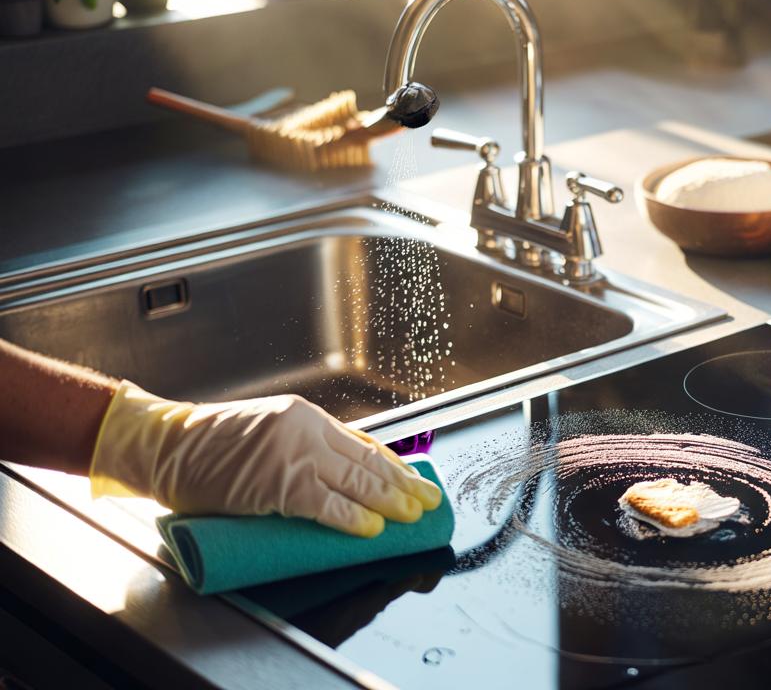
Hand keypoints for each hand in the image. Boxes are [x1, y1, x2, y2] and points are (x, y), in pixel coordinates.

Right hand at [90, 382, 442, 536]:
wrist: (166, 446)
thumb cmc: (211, 445)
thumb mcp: (268, 433)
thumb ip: (304, 447)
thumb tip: (344, 473)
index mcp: (306, 417)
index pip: (363, 444)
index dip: (394, 466)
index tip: (417, 480)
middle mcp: (306, 430)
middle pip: (367, 463)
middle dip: (403, 484)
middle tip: (429, 501)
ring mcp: (293, 456)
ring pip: (355, 482)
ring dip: (389, 502)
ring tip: (412, 516)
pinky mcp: (277, 483)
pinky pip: (326, 504)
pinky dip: (352, 518)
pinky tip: (373, 528)